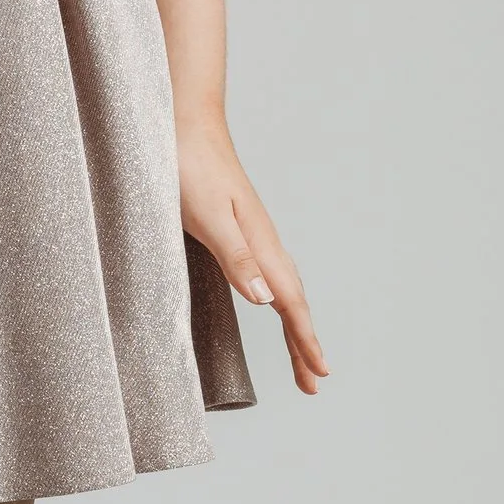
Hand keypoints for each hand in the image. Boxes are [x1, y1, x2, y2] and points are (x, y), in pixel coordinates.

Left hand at [176, 117, 327, 393]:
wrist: (183, 120)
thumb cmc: (188, 165)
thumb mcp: (205, 215)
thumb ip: (234, 257)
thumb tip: (265, 300)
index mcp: (259, 242)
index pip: (289, 301)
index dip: (304, 339)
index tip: (320, 373)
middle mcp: (261, 239)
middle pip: (292, 301)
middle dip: (304, 343)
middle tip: (314, 382)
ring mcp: (251, 232)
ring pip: (282, 288)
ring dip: (294, 325)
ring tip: (301, 355)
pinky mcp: (237, 225)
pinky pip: (268, 274)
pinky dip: (277, 300)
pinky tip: (271, 302)